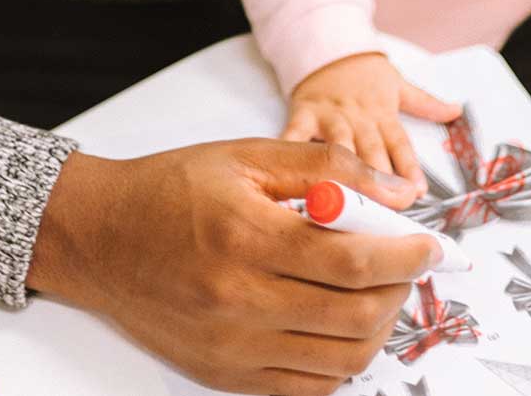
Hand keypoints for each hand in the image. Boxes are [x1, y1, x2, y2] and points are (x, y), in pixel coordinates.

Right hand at [26, 141, 441, 394]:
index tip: (430, 244)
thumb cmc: (171, 189)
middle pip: (356, 316)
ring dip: (376, 327)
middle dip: (398, 289)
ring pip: (341, 359)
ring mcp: (235, 347)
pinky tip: (338, 325)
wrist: (100, 237)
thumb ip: (325, 168)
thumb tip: (395, 194)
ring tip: (373, 291)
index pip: (352, 260)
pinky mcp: (227, 375)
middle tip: (404, 263)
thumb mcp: (246, 157)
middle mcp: (242, 300)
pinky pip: (308, 387)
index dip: (405, 255)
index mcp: (248, 237)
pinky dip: (339, 361)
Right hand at [283, 53, 460, 194]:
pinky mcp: (303, 114)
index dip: (409, 168)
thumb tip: (457, 110)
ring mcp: (329, 117)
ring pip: (338, 148)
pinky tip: (287, 174)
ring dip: (343, 173)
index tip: (417, 192)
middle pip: (371, 152)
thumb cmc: (364, 74)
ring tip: (346, 201)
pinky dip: (291, 152)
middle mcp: (358, 118)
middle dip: (379, 182)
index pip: (400, 144)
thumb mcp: (397, 83)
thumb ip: (426, 103)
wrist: (326, 46)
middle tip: (385, 209)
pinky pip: (295, 136)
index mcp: (382, 113)